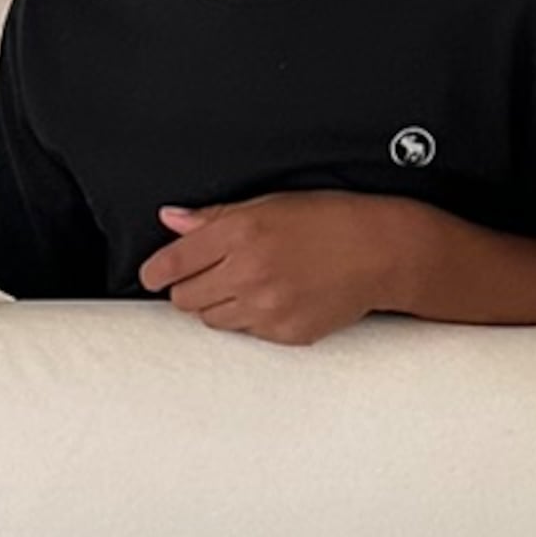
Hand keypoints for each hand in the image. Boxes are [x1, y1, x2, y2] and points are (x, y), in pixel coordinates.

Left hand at [139, 194, 425, 343]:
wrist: (382, 252)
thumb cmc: (330, 220)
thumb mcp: (270, 203)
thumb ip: (214, 217)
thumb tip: (171, 219)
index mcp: (240, 233)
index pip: (173, 262)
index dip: (155, 271)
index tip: (153, 275)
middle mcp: (249, 273)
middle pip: (184, 299)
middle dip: (188, 288)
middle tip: (208, 276)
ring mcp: (267, 308)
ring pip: (212, 320)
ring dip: (218, 305)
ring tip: (246, 285)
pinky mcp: (286, 333)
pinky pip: (247, 333)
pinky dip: (251, 319)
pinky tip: (275, 298)